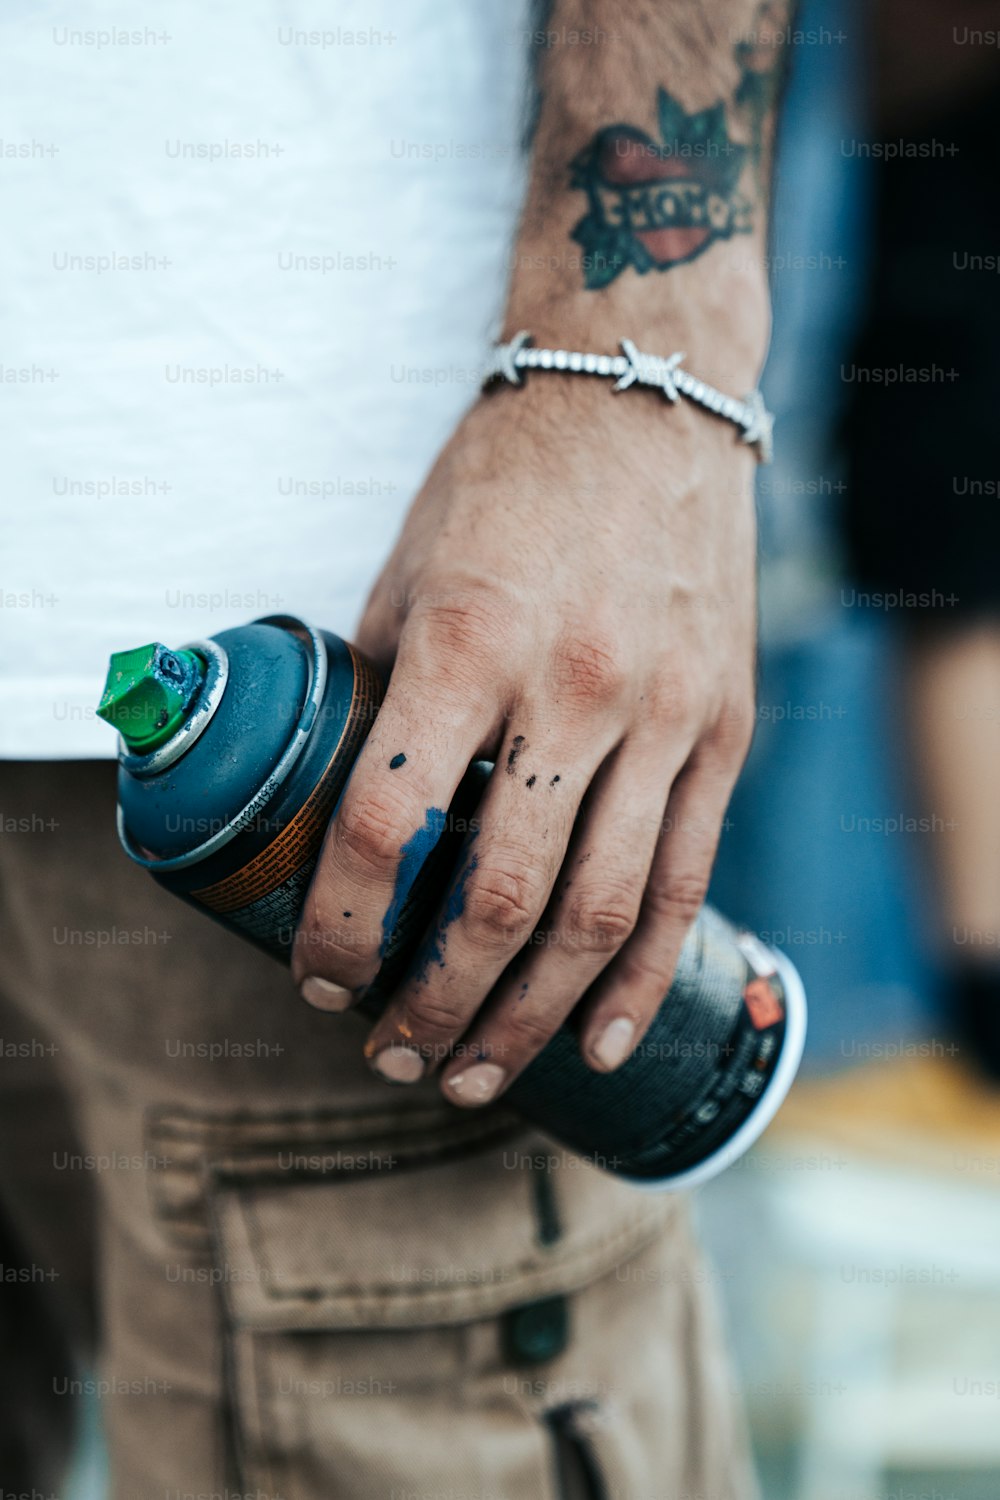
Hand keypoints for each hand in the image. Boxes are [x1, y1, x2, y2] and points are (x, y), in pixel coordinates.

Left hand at [292, 371, 756, 1105]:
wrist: (643, 404)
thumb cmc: (502, 488)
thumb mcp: (407, 578)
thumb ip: (383, 702)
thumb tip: (350, 819)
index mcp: (469, 646)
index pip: (388, 829)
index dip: (343, 930)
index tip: (319, 981)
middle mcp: (576, 689)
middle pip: (499, 900)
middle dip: (434, 1003)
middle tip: (393, 1057)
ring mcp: (665, 715)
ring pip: (599, 912)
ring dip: (528, 1016)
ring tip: (474, 1073)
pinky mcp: (723, 729)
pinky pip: (687, 878)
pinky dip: (639, 975)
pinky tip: (596, 1041)